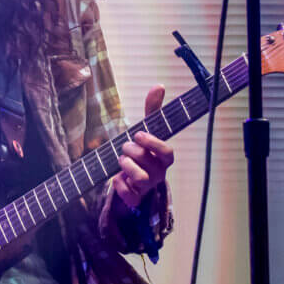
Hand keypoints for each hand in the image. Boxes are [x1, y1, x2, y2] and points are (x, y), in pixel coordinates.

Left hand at [109, 86, 174, 211]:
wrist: (132, 179)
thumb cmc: (142, 151)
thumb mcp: (146, 130)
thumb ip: (153, 110)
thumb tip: (159, 85)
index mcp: (164, 158)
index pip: (167, 152)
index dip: (153, 143)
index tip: (138, 134)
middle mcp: (159, 173)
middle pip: (149, 163)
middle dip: (132, 151)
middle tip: (125, 146)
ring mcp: (148, 187)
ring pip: (141, 178)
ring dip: (126, 166)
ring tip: (120, 160)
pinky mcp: (135, 198)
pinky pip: (128, 194)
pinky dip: (119, 184)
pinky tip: (115, 178)